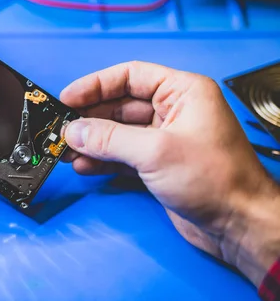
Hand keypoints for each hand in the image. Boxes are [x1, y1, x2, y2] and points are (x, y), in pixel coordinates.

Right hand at [60, 61, 279, 286]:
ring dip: (92, 141)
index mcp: (182, 92)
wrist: (238, 225)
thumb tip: (73, 131)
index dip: (96, 85)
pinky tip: (84, 165)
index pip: (130, 76)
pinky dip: (102, 160)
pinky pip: (122, 156)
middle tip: (62, 128)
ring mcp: (164, 139)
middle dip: (90, 118)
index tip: (69, 97)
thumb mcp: (155, 151)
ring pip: (118, 133)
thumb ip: (109, 138)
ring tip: (66, 150)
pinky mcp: (157, 165)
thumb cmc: (217, 180)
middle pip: (119, 105)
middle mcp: (173, 112)